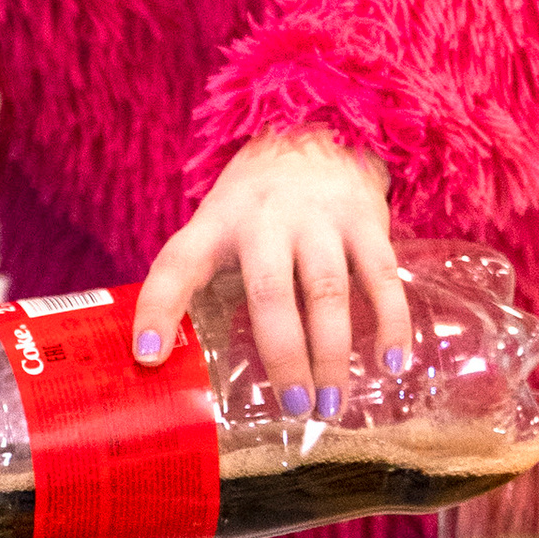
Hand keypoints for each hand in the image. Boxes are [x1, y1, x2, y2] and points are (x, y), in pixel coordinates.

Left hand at [133, 129, 408, 411]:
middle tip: (292, 407)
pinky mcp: (365, 220)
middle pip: (269, 293)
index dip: (157, 309)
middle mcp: (266, 220)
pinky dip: (390, 324)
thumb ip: (204, 281)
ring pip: (327, 291)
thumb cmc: (258, 202)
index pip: (177, 264)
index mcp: (217, 225)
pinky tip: (391, 366)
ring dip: (332, 354)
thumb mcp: (218, 225)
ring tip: (332, 406)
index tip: (148, 357)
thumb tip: (177, 364)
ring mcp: (319, 219)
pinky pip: (381, 278)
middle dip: (282, 356)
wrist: (319, 130)